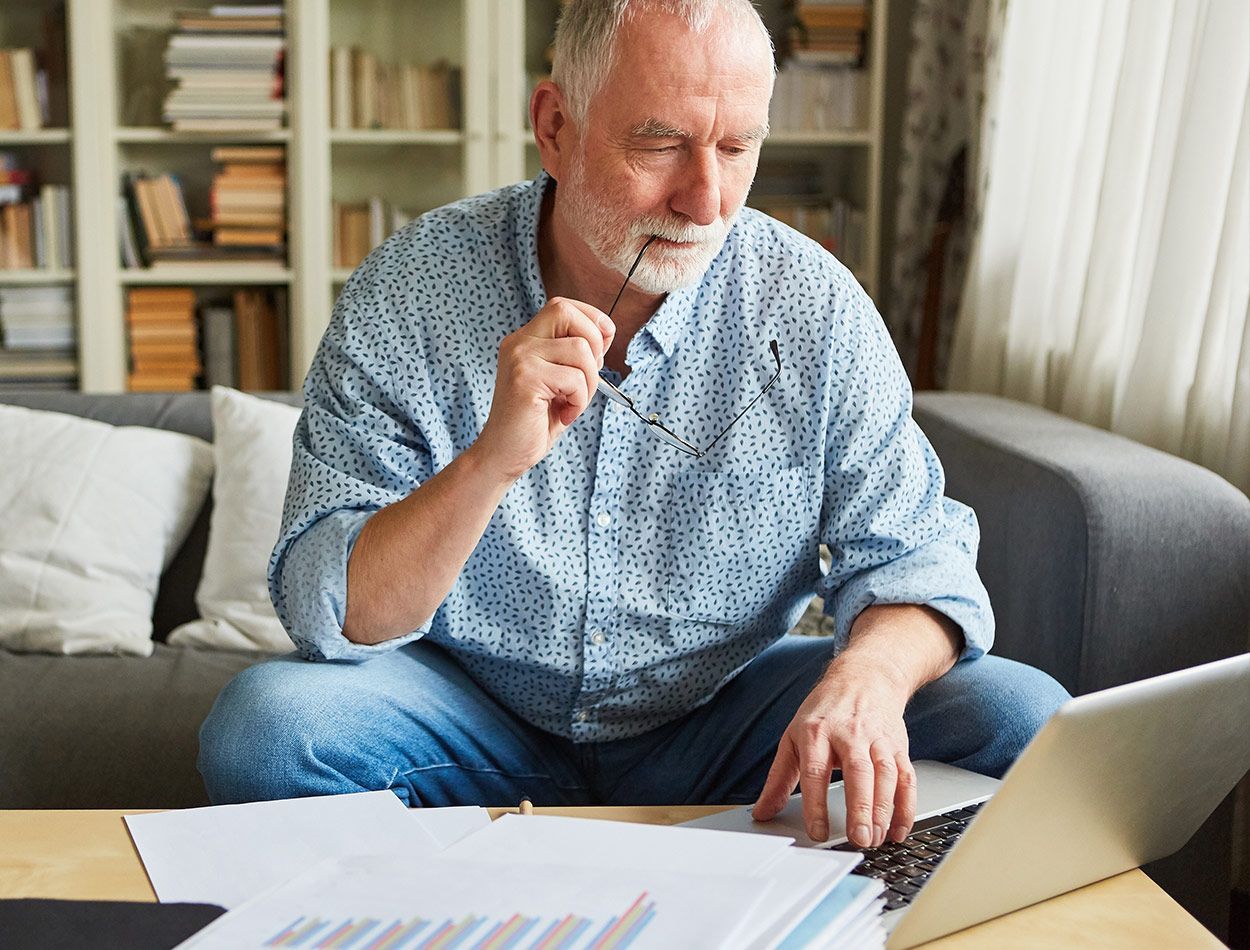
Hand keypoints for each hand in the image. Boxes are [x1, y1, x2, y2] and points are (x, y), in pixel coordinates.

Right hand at [474, 297, 614, 479]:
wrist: (504, 455)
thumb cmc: (534, 422)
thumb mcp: (560, 381)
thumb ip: (575, 356)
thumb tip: (605, 333)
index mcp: (525, 340)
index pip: (562, 306)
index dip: (591, 319)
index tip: (601, 347)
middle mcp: (518, 343)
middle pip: (566, 311)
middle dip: (593, 342)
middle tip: (587, 376)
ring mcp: (519, 358)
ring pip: (579, 348)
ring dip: (589, 382)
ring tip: (572, 402)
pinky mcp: (525, 379)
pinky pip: (574, 378)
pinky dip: (579, 400)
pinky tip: (564, 414)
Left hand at [751, 665, 915, 848]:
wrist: (864, 677)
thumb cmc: (826, 710)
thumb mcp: (793, 736)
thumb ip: (778, 778)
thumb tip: (762, 812)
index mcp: (816, 732)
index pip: (815, 771)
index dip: (816, 804)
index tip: (818, 831)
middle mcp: (849, 734)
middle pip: (857, 772)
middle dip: (860, 808)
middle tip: (859, 839)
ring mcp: (877, 740)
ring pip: (885, 775)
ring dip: (884, 810)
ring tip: (877, 838)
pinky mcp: (898, 746)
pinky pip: (906, 778)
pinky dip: (905, 805)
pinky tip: (899, 829)